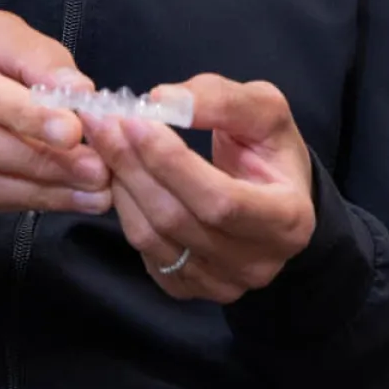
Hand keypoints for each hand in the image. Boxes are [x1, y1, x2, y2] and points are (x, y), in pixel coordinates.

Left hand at [84, 74, 315, 303]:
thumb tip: (163, 99)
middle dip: (134, 165)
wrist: (277, 196)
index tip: (136, 120)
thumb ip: (221, 99)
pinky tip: (121, 173)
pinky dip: (124, 207)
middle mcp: (257, 263)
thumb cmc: (271, 149)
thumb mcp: (265, 109)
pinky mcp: (189, 289)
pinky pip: (144, 250)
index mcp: (287, 219)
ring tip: (106, 140)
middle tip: (102, 122)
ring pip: (153, 237)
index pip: (220, 200)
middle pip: (178, 219)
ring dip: (122, 183)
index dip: (172, 163)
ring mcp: (221, 283)